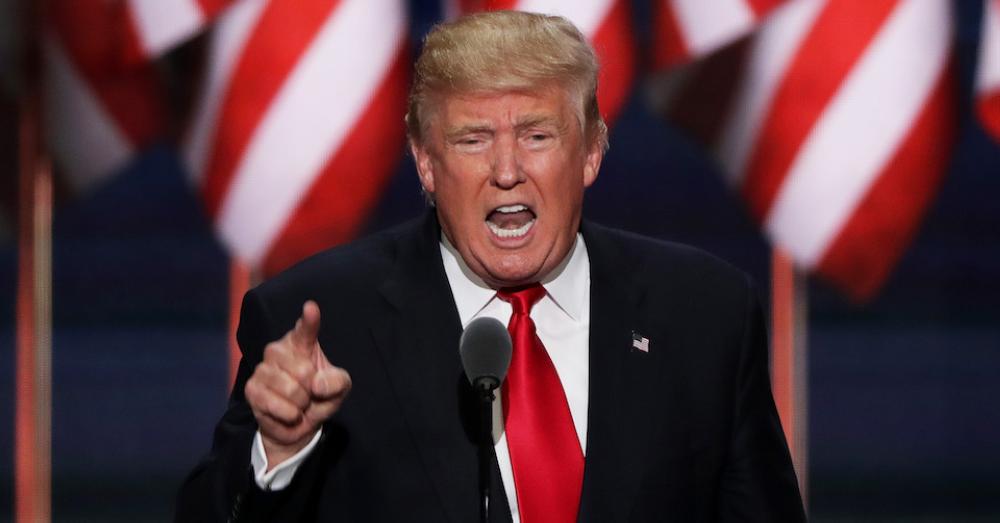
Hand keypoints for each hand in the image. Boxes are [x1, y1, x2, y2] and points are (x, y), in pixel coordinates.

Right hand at [244, 301, 351, 468]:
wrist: (297, 424)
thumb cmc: (319, 397)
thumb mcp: (339, 388)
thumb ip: (336, 382)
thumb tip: (317, 384)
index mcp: (301, 343)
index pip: (305, 330)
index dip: (309, 320)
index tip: (311, 308)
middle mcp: (278, 350)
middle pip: (304, 370)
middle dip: (312, 389)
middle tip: (308, 393)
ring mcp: (262, 369)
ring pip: (291, 389)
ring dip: (301, 404)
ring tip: (298, 403)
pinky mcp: (252, 389)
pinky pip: (278, 405)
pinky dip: (290, 415)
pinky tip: (287, 412)